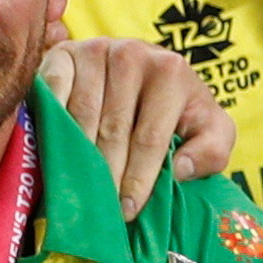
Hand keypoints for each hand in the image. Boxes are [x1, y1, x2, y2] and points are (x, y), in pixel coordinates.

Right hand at [41, 35, 233, 209]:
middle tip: (102, 210)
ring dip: (79, 157)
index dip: (138, 179)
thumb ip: (211, 150)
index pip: (150, 137)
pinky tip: (55, 150)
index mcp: (171, 71)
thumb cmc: (177, 109)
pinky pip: (52, 94)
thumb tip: (180, 169)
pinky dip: (51, 124)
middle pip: (113, 130)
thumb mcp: (209, 129)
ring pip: (81, 116)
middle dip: (108, 176)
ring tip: (79, 188)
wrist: (144, 71)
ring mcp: (94, 51)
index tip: (128, 211)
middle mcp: (132, 54)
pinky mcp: (63, 55)